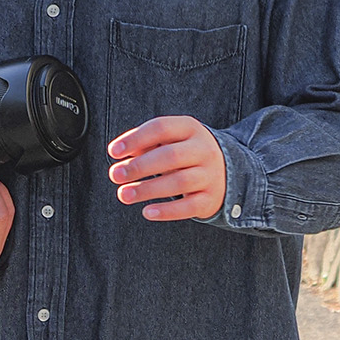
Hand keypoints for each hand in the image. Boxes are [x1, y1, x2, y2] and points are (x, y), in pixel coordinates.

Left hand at [108, 116, 225, 220]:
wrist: (226, 170)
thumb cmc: (184, 152)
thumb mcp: (169, 140)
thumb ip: (145, 143)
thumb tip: (120, 152)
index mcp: (190, 129)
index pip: (161, 128)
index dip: (135, 139)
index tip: (113, 152)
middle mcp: (204, 150)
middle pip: (170, 156)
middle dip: (139, 166)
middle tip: (115, 175)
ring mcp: (210, 175)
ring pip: (179, 182)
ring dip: (147, 189)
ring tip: (123, 194)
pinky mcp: (210, 199)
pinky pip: (189, 206)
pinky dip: (167, 211)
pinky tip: (147, 212)